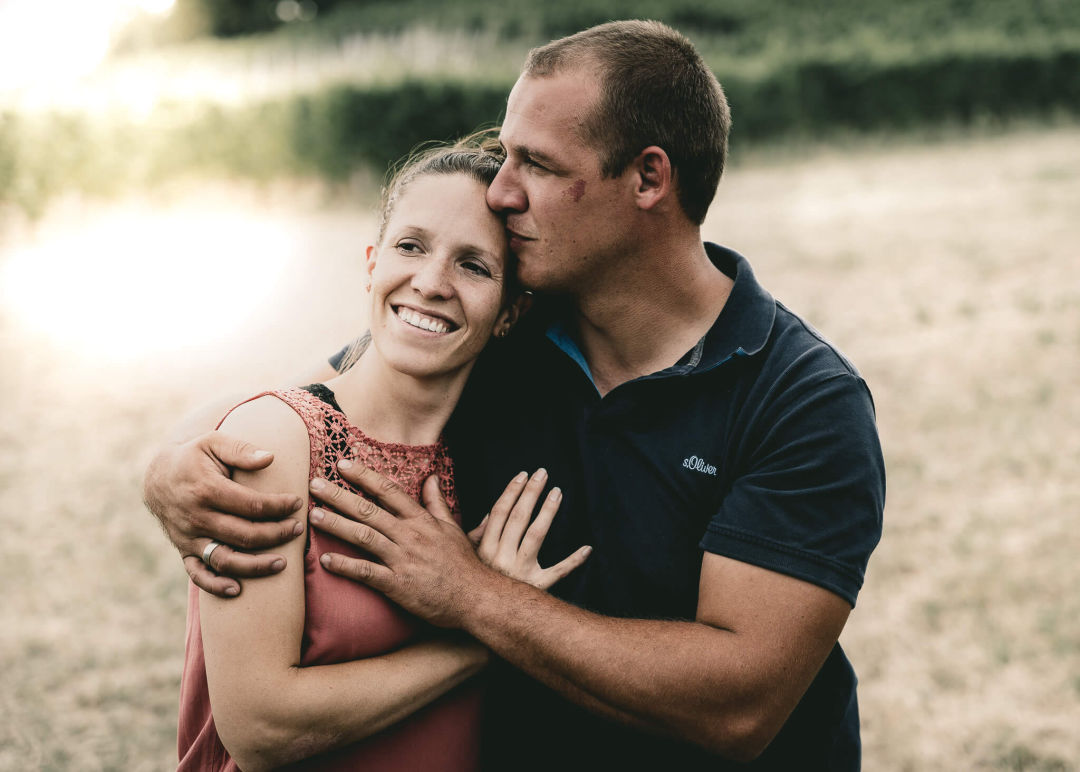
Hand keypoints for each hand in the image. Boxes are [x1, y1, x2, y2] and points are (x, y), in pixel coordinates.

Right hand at [142, 431, 303, 596]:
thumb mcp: (213, 442)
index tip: (297, 503)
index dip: (278, 506)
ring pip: (224, 560)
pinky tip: (238, 589)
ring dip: (254, 566)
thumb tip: (270, 458)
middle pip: (243, 535)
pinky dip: (215, 585)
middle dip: (275, 534)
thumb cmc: (193, 457)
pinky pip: (197, 574)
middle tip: (296, 529)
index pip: (251, 505)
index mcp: (206, 489)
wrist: (157, 476)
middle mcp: (196, 517)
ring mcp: (188, 537)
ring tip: (282, 563)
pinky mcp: (183, 549)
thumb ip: (241, 450)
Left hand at [308, 460, 500, 627]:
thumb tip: (431, 477)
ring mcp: (402, 560)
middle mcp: (409, 535)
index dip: (363, 476)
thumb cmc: (463, 563)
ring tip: (313, 515)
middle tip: (314, 484)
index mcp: (421, 520)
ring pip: (363, 536)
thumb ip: (437, 502)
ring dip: (336, 525)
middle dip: (339, 496)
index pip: (388, 491)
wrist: (475, 597)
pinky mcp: (397, 585)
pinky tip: (326, 560)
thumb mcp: (452, 527)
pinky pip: (366, 573)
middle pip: (368, 510)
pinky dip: (345, 566)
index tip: (342, 464)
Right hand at [473, 469, 590, 589]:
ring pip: (536, 536)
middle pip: (518, 518)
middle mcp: (501, 559)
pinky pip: (558, 573)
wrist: (486, 620)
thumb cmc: (478, 585)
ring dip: (548, 512)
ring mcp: (521, 573)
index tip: (523, 475)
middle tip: (543, 474)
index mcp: (484, 549)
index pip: (499, 513)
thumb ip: (476, 537)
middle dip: (530, 493)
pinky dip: (573, 561)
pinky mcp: (537, 588)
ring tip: (557, 493)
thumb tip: (489, 513)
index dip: (511, 492)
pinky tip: (587, 548)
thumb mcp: (470, 560)